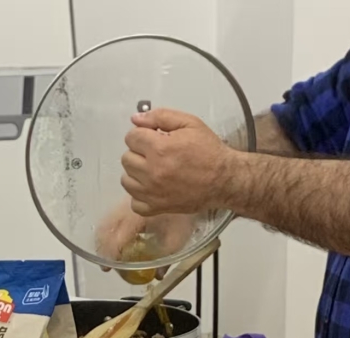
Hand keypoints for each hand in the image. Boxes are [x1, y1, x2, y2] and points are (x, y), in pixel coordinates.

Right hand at [95, 201, 195, 275]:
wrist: (188, 186)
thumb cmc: (183, 215)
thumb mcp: (176, 240)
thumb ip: (165, 260)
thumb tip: (157, 276)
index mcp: (136, 220)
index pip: (115, 239)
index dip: (109, 255)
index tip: (107, 268)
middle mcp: (127, 208)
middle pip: (106, 228)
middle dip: (103, 247)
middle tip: (106, 261)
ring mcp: (127, 201)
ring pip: (108, 219)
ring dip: (106, 236)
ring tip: (111, 249)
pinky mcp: (131, 197)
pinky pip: (115, 212)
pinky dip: (113, 226)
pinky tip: (120, 234)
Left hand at [121, 108, 237, 216]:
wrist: (223, 180)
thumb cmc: (209, 151)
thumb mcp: (189, 123)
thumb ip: (161, 117)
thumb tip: (136, 119)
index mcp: (159, 148)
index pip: (131, 137)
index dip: (141, 134)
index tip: (152, 138)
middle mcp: (152, 172)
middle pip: (126, 159)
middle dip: (138, 152)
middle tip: (155, 154)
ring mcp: (152, 192)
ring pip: (126, 181)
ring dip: (136, 174)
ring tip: (152, 170)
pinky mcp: (156, 208)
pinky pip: (134, 203)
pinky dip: (139, 196)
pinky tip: (151, 188)